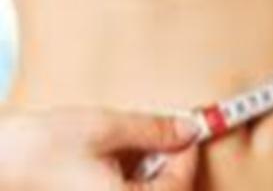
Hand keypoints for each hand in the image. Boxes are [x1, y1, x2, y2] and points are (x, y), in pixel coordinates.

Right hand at [0, 106, 199, 190]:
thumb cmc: (42, 147)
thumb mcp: (105, 128)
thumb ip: (153, 130)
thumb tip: (189, 128)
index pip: (178, 188)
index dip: (188, 155)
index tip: (190, 128)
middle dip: (171, 164)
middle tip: (167, 134)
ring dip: (153, 173)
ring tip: (141, 142)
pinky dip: (133, 180)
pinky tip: (122, 158)